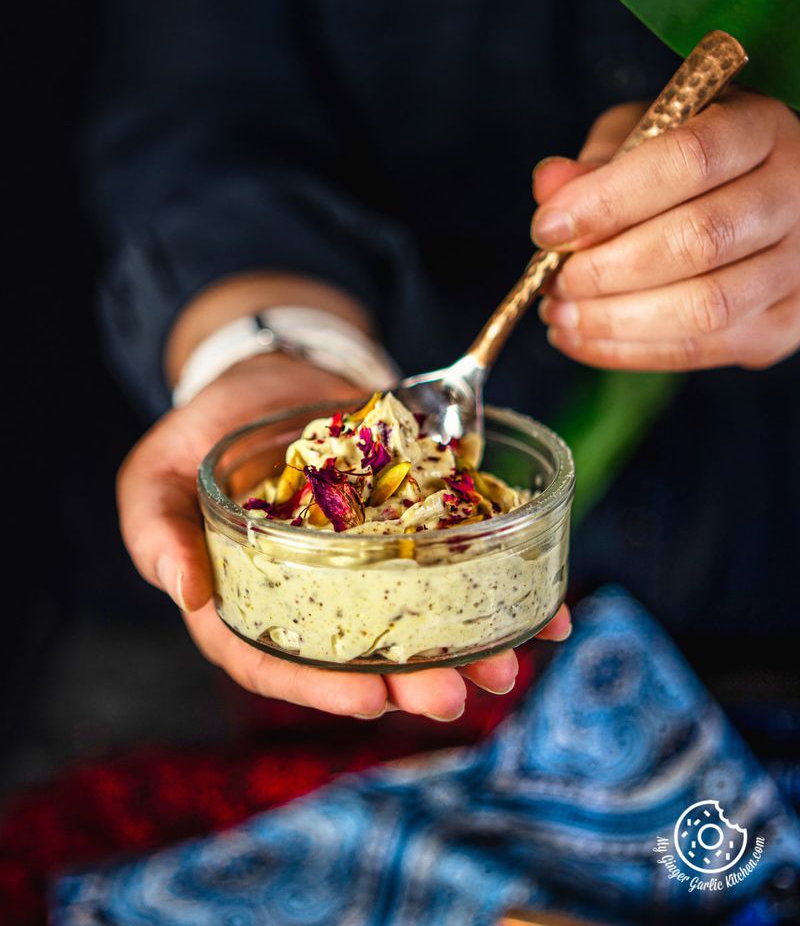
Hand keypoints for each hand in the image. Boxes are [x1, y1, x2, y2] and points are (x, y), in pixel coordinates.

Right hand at [117, 351, 571, 720]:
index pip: (280, 659)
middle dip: (412, 679)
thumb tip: (188, 594)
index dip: (322, 687)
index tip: (369, 701)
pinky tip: (547, 611)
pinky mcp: (413, 514)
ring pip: (421, 612)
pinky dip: (502, 581)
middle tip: (456, 696)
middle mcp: (319, 592)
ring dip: (469, 644)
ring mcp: (371, 556)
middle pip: (363, 650)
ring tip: (509, 662)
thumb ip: (157, 533)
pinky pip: (458, 552)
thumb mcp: (152, 479)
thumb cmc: (198, 434)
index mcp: (252, 601)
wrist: (265, 373)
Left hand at [532, 89, 799, 370]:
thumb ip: (600, 160)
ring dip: (614, 319)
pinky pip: (701, 349)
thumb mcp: (646, 134)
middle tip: (552, 281)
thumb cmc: (692, 162)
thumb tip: (550, 187)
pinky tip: (580, 339)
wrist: (764, 199)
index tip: (547, 229)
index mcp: (760, 129)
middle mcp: (794, 194)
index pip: (688, 160)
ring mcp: (798, 265)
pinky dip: (628, 351)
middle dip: (607, 269)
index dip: (609, 199)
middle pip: (699, 240)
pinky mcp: (783, 324)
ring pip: (705, 306)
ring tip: (559, 314)